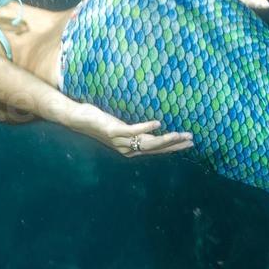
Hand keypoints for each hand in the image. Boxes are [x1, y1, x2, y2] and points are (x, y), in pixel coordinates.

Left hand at [70, 105, 193, 157]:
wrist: (77, 119)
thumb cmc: (99, 121)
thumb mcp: (119, 127)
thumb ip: (133, 130)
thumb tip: (150, 126)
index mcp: (130, 149)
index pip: (156, 150)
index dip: (173, 147)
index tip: (188, 143)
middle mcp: (126, 148)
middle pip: (155, 148)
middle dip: (174, 145)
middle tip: (191, 140)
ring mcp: (120, 141)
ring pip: (147, 142)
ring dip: (165, 139)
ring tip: (179, 134)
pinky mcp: (112, 130)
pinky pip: (132, 130)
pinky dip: (145, 127)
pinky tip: (157, 123)